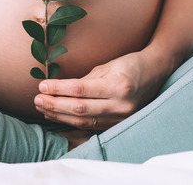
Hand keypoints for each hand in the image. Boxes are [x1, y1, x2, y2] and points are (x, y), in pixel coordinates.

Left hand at [33, 51, 167, 129]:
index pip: (80, 90)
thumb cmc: (129, 64)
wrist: (155, 73)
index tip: (42, 85)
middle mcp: (120, 105)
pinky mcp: (118, 124)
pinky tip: (58, 117)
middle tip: (37, 99)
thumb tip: (59, 88)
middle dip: (54, 104)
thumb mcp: (107, 66)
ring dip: (59, 115)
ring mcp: (120, 117)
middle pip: (79, 109)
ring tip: (43, 107)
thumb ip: (86, 80)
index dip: (58, 89)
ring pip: (83, 121)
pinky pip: (90, 126)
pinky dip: (71, 122)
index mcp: (117, 86)